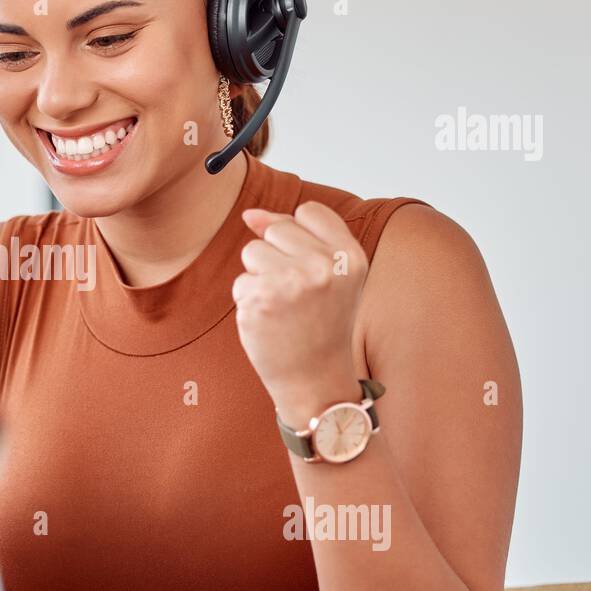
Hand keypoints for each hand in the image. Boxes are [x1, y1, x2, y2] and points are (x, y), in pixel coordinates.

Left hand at [231, 202, 364, 416]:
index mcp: (349, 256)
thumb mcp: (330, 275)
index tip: (308, 268)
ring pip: (252, 252)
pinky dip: (249, 301)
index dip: (299, 237)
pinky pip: (241, 282)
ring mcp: (289, 282)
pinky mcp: (259, 299)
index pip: (308, 212)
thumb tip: (249, 214)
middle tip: (297, 295)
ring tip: (283, 306)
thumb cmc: (321, 323)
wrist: (315, 379)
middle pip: (275, 229)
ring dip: (260, 277)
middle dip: (278, 258)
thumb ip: (296, 234)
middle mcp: (323, 265)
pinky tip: (270, 322)